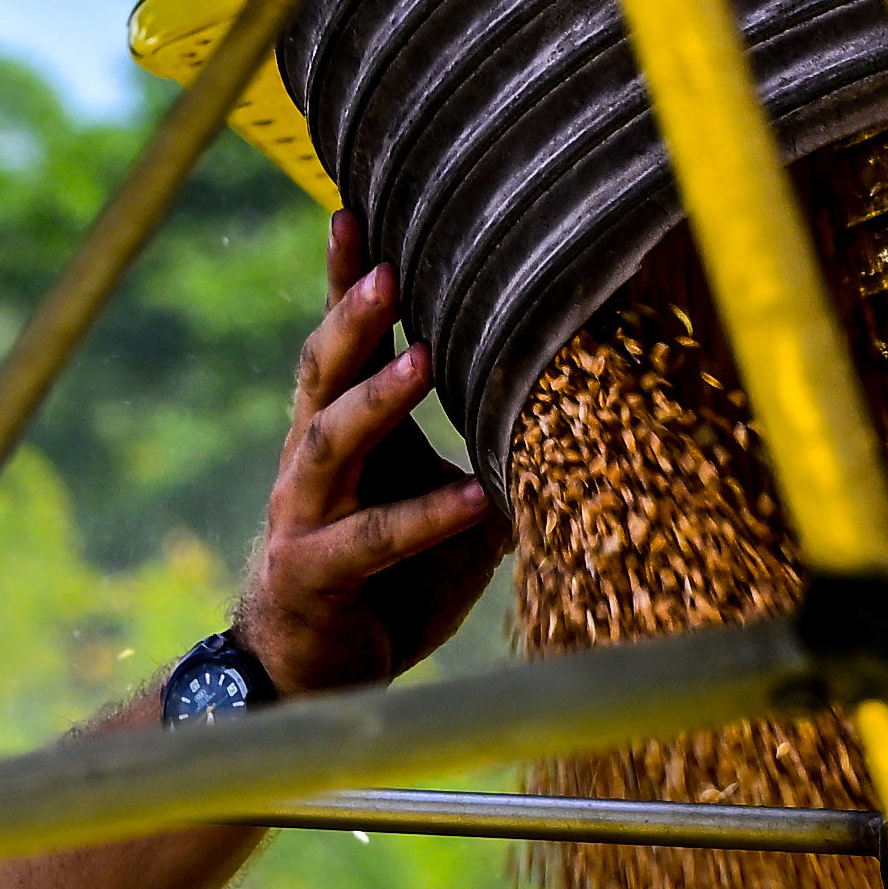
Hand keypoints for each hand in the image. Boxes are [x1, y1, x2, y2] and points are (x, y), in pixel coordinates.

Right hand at [236, 210, 508, 694]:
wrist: (312, 675)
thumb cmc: (384, 584)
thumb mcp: (445, 513)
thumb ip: (491, 463)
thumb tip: (583, 421)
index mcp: (338, 433)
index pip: (342, 343)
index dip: (345, 280)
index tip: (357, 213)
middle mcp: (312, 463)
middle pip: (323, 371)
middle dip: (354, 317)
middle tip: (385, 266)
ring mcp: (304, 516)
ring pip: (331, 441)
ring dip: (378, 398)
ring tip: (422, 360)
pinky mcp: (314, 574)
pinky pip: (369, 539)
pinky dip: (424, 517)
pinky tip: (474, 501)